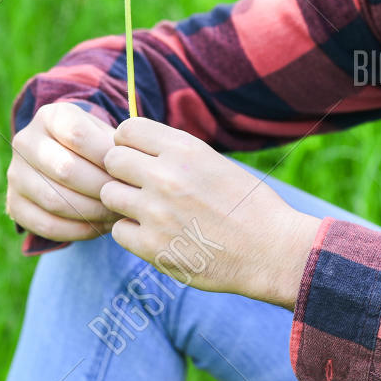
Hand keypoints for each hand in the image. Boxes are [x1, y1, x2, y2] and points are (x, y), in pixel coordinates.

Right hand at [5, 102, 122, 242]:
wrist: (65, 158)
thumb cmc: (96, 146)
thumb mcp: (106, 134)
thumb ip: (118, 146)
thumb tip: (134, 169)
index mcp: (50, 116)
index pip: (78, 136)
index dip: (107, 157)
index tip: (130, 170)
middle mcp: (26, 142)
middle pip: (66, 169)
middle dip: (102, 188)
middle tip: (127, 198)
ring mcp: (16, 174)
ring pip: (55, 200)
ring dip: (91, 211)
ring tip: (117, 214)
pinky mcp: (14, 203)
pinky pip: (46, 224)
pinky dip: (77, 230)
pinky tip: (99, 227)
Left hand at [100, 118, 322, 308]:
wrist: (271, 250)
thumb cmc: (249, 205)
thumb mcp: (214, 163)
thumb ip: (176, 154)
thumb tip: (137, 148)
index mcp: (185, 150)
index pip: (127, 130)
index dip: (128, 143)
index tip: (138, 156)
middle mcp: (166, 176)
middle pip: (112, 160)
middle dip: (122, 171)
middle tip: (141, 185)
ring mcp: (156, 212)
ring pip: (109, 195)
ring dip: (124, 202)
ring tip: (150, 210)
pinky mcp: (152, 246)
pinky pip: (118, 231)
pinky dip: (132, 233)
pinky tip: (156, 234)